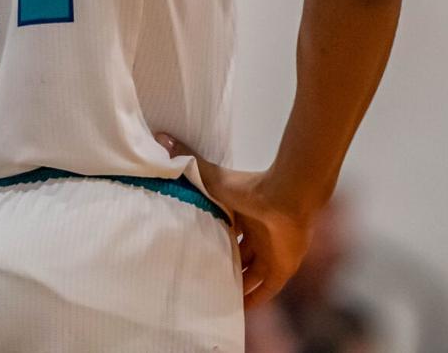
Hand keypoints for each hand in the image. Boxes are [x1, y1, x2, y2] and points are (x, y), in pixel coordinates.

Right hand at [156, 133, 313, 308]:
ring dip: (235, 285)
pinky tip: (238, 311)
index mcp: (240, 215)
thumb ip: (188, 160)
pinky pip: (265, 291)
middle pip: (235, 254)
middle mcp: (255, 235)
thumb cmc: (248, 187)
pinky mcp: (281, 270)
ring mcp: (269, 254)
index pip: (223, 232)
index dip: (209, 240)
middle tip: (198, 276)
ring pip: (249, 275)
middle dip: (221, 264)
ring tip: (212, 297)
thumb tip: (161, 135)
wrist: (286, 199)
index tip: (190, 248)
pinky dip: (253, 301)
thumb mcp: (211, 177)